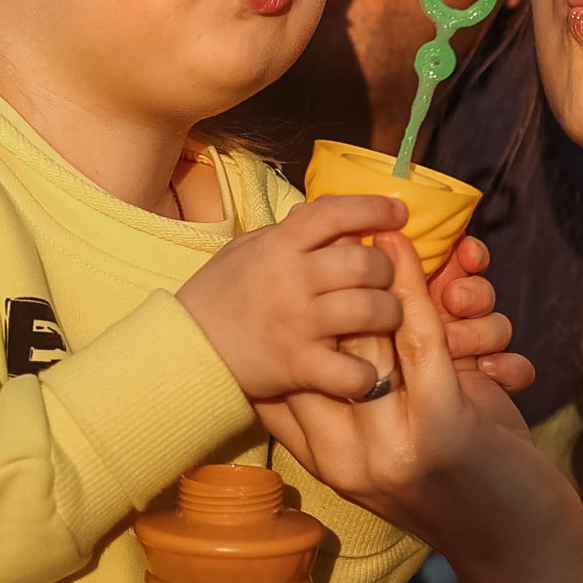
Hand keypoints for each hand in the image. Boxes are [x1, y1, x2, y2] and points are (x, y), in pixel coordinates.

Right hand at [178, 195, 407, 402]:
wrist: (184, 348)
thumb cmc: (217, 296)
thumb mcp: (246, 249)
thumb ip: (287, 232)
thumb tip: (327, 215)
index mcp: (279, 245)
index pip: (335, 213)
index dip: (374, 208)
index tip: (398, 213)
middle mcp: (292, 280)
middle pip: (365, 262)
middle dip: (387, 269)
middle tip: (385, 279)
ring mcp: (297, 324)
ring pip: (370, 310)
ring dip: (390, 314)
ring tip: (386, 319)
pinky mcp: (298, 366)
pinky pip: (351, 371)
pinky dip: (367, 374)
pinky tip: (365, 371)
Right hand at [256, 234, 582, 582]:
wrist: (522, 550)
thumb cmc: (466, 489)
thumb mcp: (395, 449)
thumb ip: (358, 405)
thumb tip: (332, 338)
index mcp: (326, 462)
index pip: (277, 386)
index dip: (282, 325)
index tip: (290, 273)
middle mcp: (345, 457)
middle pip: (316, 351)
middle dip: (328, 289)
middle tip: (332, 241)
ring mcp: (386, 447)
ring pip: (363, 338)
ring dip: (375, 279)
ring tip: (372, 236)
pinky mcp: (437, 429)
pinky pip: (415, 339)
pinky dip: (410, 285)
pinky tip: (400, 246)